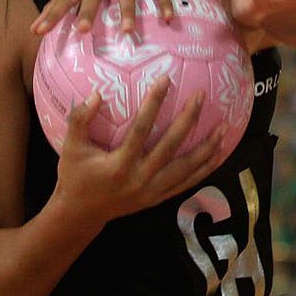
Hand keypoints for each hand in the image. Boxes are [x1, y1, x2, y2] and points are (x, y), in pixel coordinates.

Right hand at [51, 77, 232, 225]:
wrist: (81, 214)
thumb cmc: (75, 176)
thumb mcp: (70, 148)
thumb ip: (80, 120)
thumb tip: (97, 94)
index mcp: (118, 165)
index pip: (141, 129)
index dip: (153, 104)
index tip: (165, 80)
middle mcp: (139, 179)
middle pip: (171, 146)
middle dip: (188, 120)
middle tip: (201, 96)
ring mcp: (152, 191)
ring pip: (186, 168)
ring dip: (207, 148)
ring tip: (225, 127)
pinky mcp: (158, 198)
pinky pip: (187, 182)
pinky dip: (204, 169)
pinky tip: (218, 154)